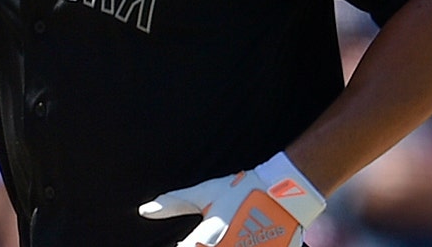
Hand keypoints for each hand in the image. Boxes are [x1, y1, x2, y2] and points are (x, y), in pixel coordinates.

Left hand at [139, 152, 325, 246]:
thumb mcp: (207, 193)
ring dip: (224, 246)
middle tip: (215, 236)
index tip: (183, 243)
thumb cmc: (243, 190)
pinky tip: (242, 240)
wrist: (286, 191)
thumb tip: (146, 210)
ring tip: (227, 236)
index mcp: (209, 238)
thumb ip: (175, 203)